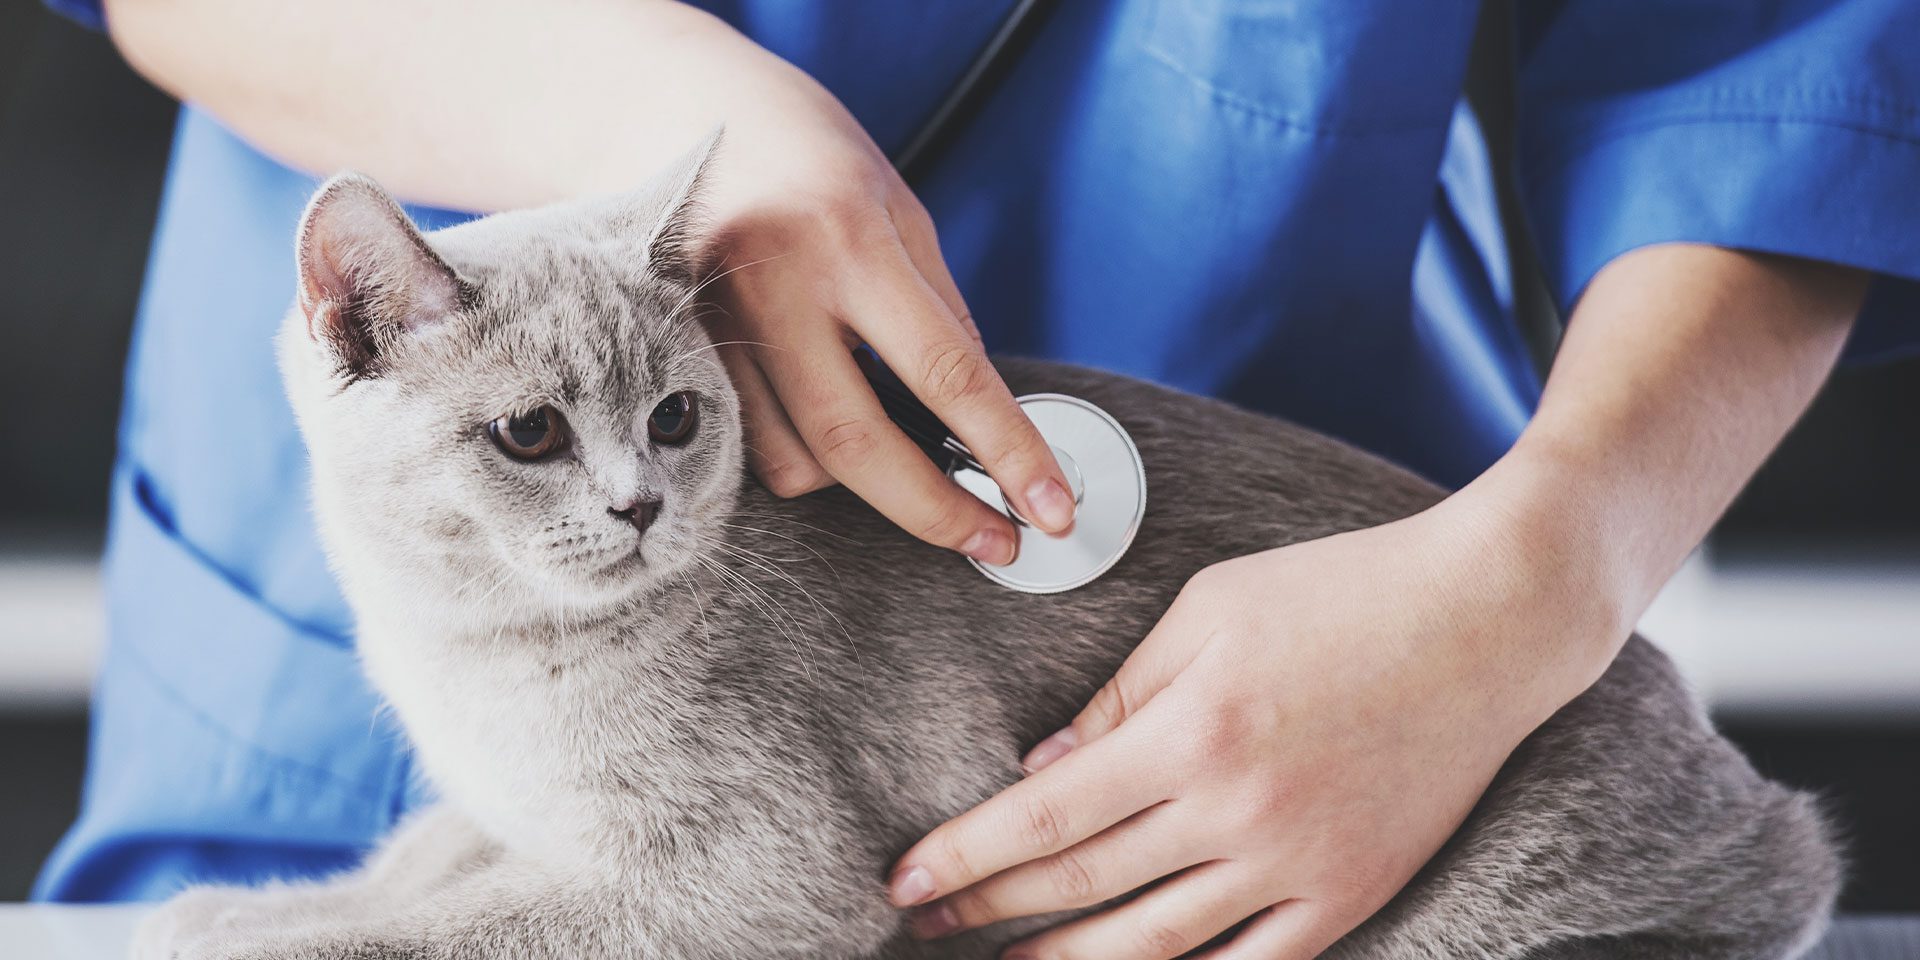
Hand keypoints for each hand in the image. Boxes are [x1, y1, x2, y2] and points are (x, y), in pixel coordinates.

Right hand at [694, 80, 1073, 563]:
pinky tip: (828, 423)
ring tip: (896, 450)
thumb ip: (939, 311)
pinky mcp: (675, 357)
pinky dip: (803, 456)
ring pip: (796, 462)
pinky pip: (750, 447)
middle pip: (858, 444)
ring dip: (861, 482)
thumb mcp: (898, 208)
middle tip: (995, 543)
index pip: (945, 372)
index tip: (1051, 511)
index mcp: (846, 237)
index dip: (1008, 452)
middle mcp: (772, 287)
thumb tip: (986, 419)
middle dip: (936, 512)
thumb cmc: (804, 153)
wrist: (671, 106)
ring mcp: (713, 328)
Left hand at [886, 490, 1622, 959]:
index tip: (904, 880)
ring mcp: (1301, 863)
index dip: (966, 855)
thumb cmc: (1340, 590)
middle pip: (1084, 886)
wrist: (1489, 619)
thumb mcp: (1208, 611)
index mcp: (1193, 731)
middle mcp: (1240, 811)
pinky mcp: (1354, 890)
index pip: (1047, 817)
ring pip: (1157, 944)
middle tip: (924, 923)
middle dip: (990, 908)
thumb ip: (1119, 697)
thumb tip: (1042, 772)